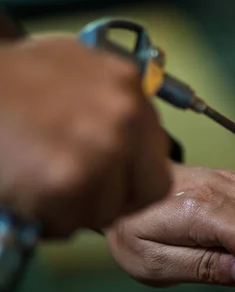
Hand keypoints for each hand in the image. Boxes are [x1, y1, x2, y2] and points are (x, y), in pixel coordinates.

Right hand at [0, 36, 170, 236]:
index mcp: (130, 87)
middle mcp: (125, 118)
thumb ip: (116, 103)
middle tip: (84, 191)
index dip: (136, 174)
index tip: (114, 178)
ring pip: (107, 210)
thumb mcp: (80, 68)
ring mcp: (99, 151)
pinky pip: (69, 224)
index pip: (160, 154)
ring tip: (45, 184)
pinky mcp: (66, 182)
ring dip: (77, 209)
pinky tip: (28, 193)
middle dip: (117, 197)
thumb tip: (135, 141)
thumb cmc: (16, 78)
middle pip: (148, 190)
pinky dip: (48, 219)